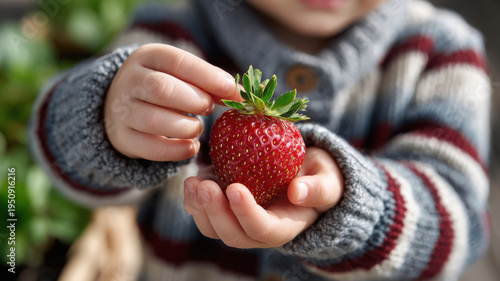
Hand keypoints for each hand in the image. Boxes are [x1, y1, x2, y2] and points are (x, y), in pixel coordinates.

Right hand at [104, 44, 240, 161]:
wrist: (122, 104)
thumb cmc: (166, 87)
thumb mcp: (182, 76)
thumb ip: (211, 83)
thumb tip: (245, 96)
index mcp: (149, 56)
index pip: (179, 61)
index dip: (208, 77)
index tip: (231, 90)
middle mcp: (130, 80)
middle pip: (162, 89)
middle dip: (194, 101)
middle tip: (208, 108)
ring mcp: (123, 110)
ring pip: (154, 120)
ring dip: (186, 127)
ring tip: (197, 128)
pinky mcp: (123, 138)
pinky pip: (151, 148)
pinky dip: (177, 151)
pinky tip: (191, 147)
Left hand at [183, 147, 343, 247]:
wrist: (303, 176)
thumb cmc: (317, 178)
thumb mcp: (328, 181)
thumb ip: (318, 189)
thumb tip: (297, 192)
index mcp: (284, 227)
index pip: (262, 229)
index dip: (247, 213)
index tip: (235, 188)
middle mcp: (258, 230)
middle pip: (232, 234)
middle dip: (215, 212)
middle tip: (204, 185)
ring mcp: (239, 222)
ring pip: (213, 228)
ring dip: (199, 208)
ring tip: (193, 182)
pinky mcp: (225, 210)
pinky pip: (204, 213)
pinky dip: (194, 200)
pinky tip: (193, 180)